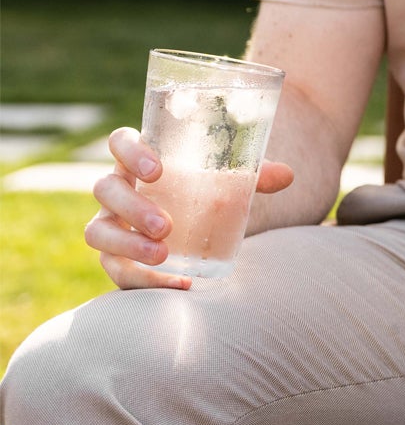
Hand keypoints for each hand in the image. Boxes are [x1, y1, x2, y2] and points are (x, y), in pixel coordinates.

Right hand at [86, 126, 294, 289]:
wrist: (196, 228)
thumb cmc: (208, 192)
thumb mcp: (229, 182)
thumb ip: (255, 175)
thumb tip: (287, 175)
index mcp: (140, 160)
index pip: (121, 141)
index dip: (131, 151)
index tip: (158, 170)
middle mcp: (119, 190)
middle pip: (105, 189)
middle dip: (132, 207)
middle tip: (166, 226)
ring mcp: (112, 224)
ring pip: (97, 232)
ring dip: (127, 243)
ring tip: (163, 254)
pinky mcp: (116, 257)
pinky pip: (116, 269)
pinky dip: (142, 280)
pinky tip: (177, 283)